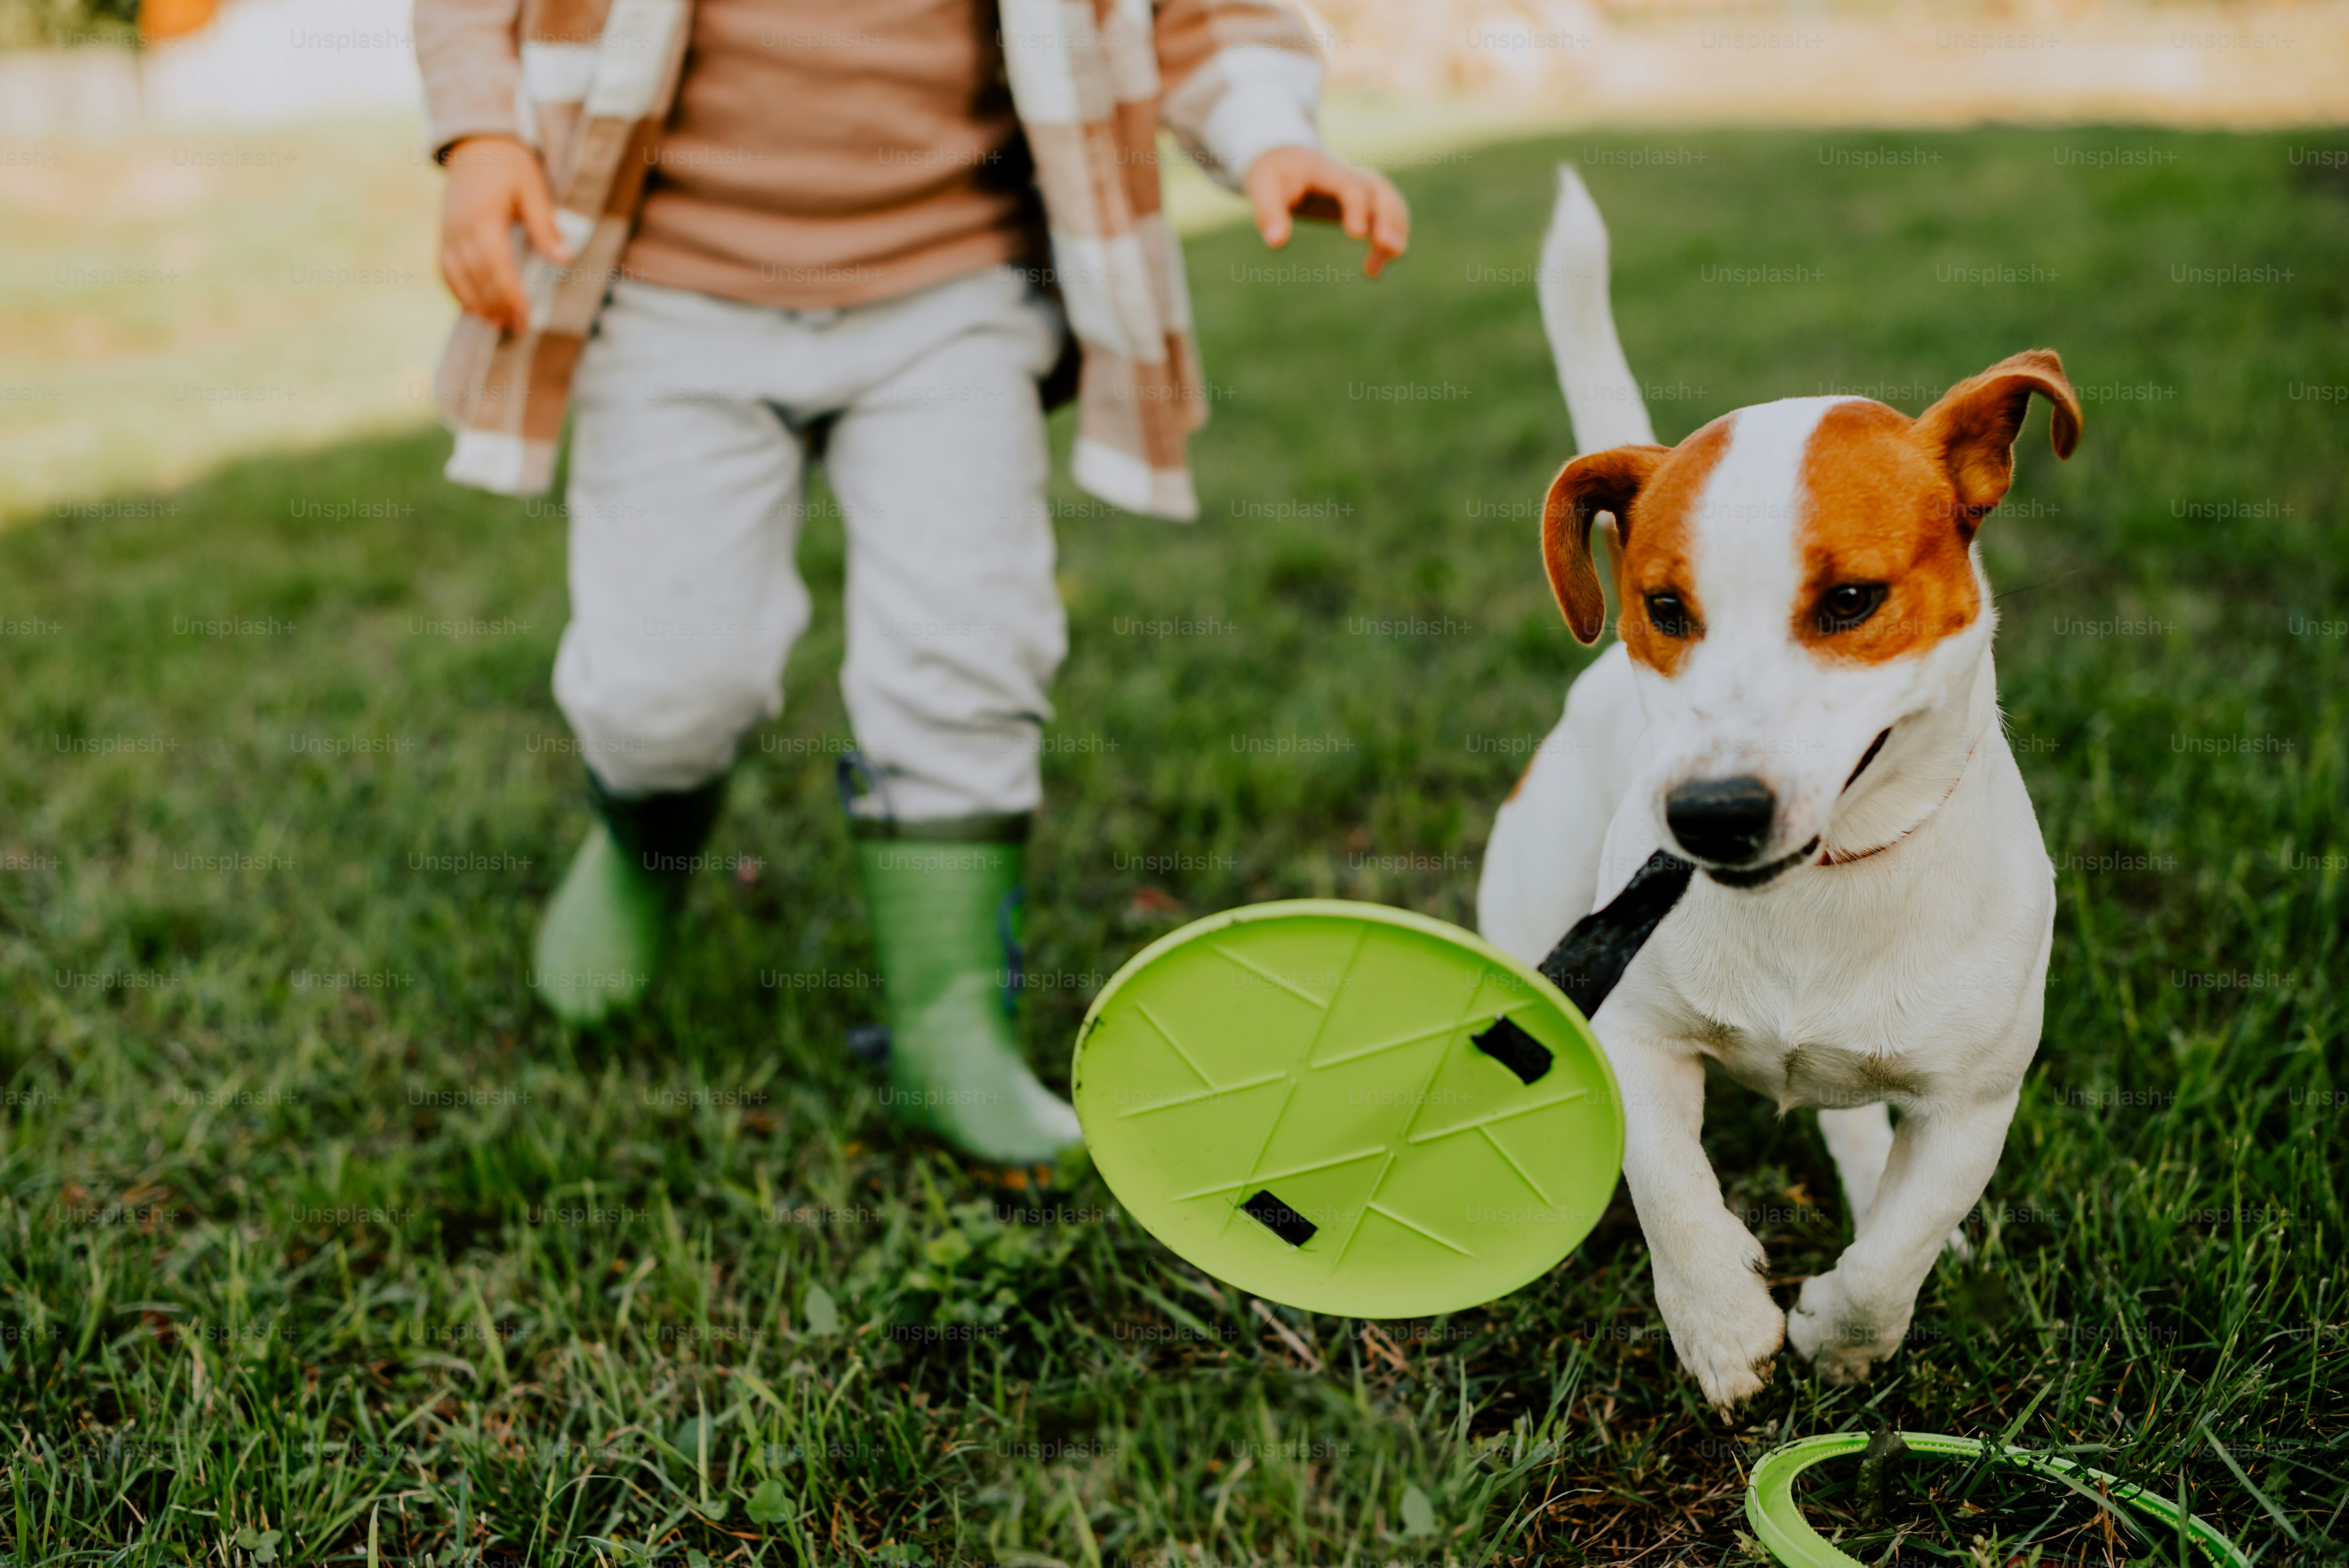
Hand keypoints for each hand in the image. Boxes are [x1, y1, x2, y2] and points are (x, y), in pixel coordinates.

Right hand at [438, 134, 569, 335]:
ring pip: (456, 277)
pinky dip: (458, 290)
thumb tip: (564, 259)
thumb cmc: (510, 165)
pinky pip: (445, 269)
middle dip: (497, 305)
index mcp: (484, 218)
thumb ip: (545, 226)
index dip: (510, 294)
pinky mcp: (443, 233)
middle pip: (477, 277)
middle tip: (518, 327)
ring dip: (476, 304)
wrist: (476, 143)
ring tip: (497, 324)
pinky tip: (475, 307)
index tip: (525, 315)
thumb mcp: (534, 189)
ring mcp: (447, 231)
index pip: (496, 267)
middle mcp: (460, 228)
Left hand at [1241, 146, 1408, 276]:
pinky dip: (1391, 238)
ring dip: (1395, 232)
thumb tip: (1276, 243)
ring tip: (1381, 266)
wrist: (1286, 158)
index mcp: (1327, 171)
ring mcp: (1361, 187)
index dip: (1357, 209)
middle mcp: (1351, 175)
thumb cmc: (1273, 174)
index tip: (1356, 236)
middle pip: (1380, 192)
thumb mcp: (1262, 188)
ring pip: (1391, 204)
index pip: (1350, 187)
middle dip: (1389, 219)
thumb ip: (1269, 213)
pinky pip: (1388, 216)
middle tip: (1389, 249)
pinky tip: (1375, 267)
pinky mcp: (1365, 202)